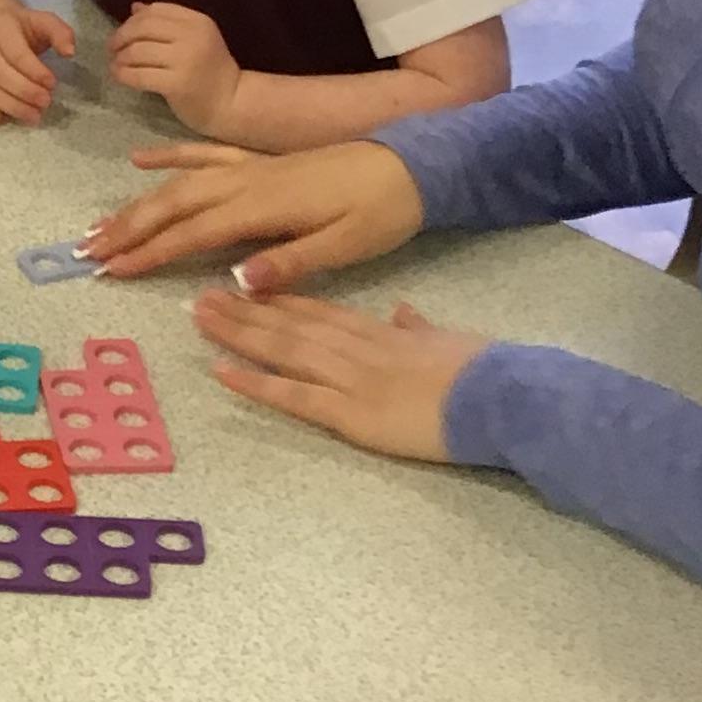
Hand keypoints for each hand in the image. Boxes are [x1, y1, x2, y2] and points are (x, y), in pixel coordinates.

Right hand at [0, 1, 75, 125]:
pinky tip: (5, 118)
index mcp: (1, 29)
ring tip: (34, 116)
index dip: (34, 71)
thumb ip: (60, 33)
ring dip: (11, 107)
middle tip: (46, 102)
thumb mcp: (43, 21)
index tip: (53, 84)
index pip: (16, 53)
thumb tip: (70, 52)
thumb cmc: (22, 28)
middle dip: (25, 92)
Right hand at [83, 138, 423, 288]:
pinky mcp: (262, 162)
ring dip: (137, 203)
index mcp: (264, 206)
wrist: (415, 164)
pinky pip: (207, 155)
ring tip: (100, 224)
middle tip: (87, 251)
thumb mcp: (346, 244)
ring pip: (180, 183)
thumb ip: (289, 261)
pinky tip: (140, 162)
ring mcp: (252, 168)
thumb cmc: (382, 210)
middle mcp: (248, 182)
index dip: (151, 252)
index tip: (113, 270)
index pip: (193, 232)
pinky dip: (170, 157)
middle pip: (173, 204)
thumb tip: (235, 281)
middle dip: (127, 228)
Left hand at [107, 2, 240, 133]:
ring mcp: (185, 60)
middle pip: (144, 27)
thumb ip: (167, 23)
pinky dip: (123, 74)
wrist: (232, 103)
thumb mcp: (194, 39)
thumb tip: (135, 7)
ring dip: (120, 57)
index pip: (157, 10)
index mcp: (198, 21)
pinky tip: (118, 75)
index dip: (133, 20)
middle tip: (112, 48)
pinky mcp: (177, 84)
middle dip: (121, 36)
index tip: (123, 32)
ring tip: (115, 64)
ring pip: (138, 51)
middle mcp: (193, 36)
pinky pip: (139, 75)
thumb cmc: (210, 71)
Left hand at [192, 291, 489, 464]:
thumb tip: (402, 311)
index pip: (319, 310)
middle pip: (290, 324)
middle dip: (244, 311)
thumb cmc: (483, 371)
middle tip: (201, 297)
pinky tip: (222, 372)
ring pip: (284, 350)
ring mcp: (350, 379)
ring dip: (238, 334)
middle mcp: (356, 348)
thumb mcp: (446, 338)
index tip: (244, 288)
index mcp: (380, 332)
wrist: (502, 396)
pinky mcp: (351, 414)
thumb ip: (417, 326)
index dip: (279, 299)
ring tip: (199, 319)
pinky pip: (294, 396)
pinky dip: (256, 384)